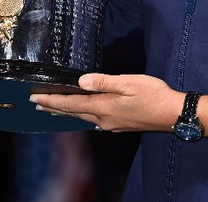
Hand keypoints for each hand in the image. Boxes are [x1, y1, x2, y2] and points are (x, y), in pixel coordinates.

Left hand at [30, 73, 183, 132]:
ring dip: (67, 112)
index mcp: (104, 107)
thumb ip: (103, 82)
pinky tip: (84, 115)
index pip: (71, 104)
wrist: (172, 114)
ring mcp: (112, 124)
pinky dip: (82, 115)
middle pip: (74, 113)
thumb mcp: (128, 82)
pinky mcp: (120, 124)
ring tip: (53, 109)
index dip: (52, 100)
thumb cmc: (153, 95)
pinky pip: (95, 120)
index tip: (35, 97)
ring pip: (84, 117)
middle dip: (54, 107)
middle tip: (36, 103)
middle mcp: (104, 119)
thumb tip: (80, 81)